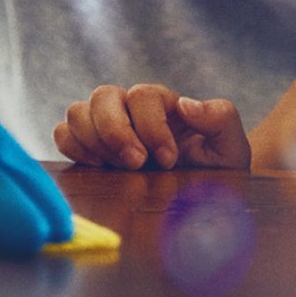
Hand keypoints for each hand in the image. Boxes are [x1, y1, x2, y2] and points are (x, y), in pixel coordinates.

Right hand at [55, 83, 250, 170]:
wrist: (202, 202)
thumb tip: (186, 104)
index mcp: (164, 104)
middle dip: (116, 131)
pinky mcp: (89, 148)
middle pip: (103, 94)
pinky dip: (73, 147)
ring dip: (92, 139)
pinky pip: (63, 133)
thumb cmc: (216, 170)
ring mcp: (106, 127)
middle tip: (137, 164)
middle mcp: (130, 109)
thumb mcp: (231, 146)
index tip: (168, 160)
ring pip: (78, 111)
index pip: (143, 95)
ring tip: (116, 166)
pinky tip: (99, 168)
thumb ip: (221, 118)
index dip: (151, 126)